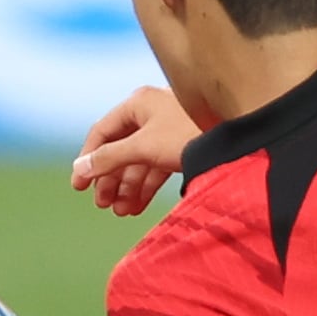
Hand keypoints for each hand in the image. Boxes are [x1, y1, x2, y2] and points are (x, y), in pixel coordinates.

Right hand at [73, 85, 201, 215]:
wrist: (238, 137)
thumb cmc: (189, 133)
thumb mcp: (144, 146)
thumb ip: (110, 158)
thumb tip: (80, 168)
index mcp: (138, 103)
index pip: (102, 132)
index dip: (88, 159)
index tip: (79, 186)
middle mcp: (150, 113)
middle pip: (120, 148)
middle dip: (110, 178)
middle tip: (102, 205)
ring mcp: (167, 130)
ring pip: (138, 161)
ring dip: (127, 186)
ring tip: (121, 212)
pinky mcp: (182, 146)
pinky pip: (156, 167)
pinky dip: (145, 186)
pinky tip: (137, 206)